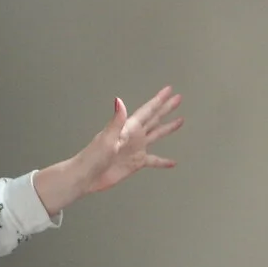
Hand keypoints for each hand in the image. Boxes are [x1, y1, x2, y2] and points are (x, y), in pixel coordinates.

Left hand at [49, 86, 184, 210]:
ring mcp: (136, 149)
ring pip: (156, 135)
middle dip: (166, 109)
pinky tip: (172, 162)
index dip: (159, 100)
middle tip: (178, 99)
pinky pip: (153, 160)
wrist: (87, 176)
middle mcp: (134, 136)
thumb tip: (119, 101)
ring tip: (180, 121)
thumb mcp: (107, 137)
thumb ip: (117, 120)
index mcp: (129, 128)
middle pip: (155, 119)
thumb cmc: (94, 156)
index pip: (148, 111)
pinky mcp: (136, 163)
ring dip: (168, 128)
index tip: (169, 91)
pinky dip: (163, 161)